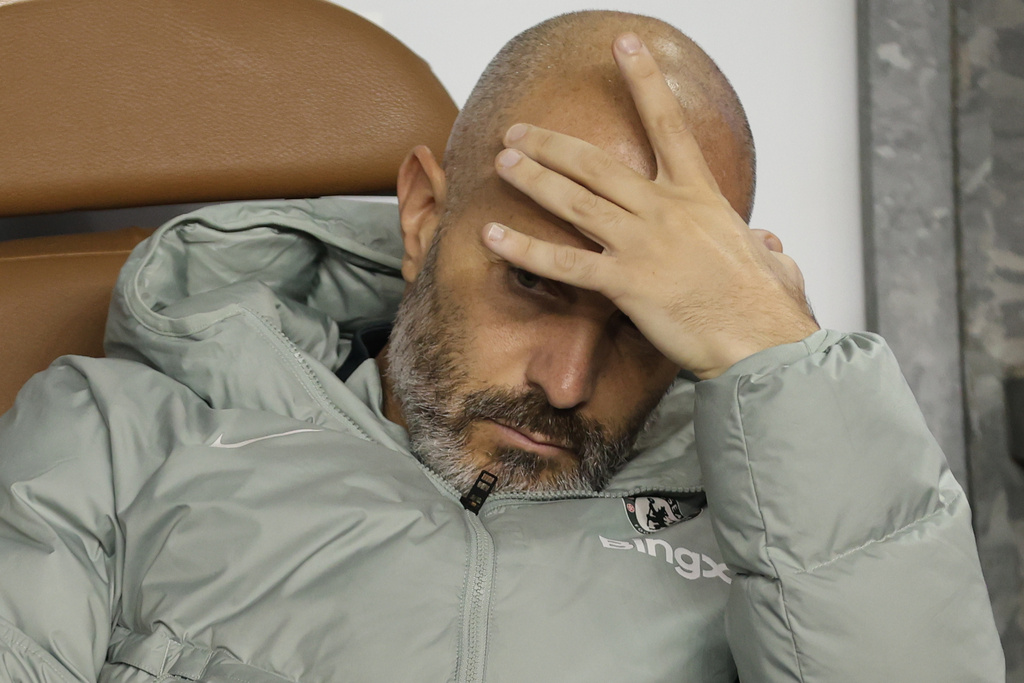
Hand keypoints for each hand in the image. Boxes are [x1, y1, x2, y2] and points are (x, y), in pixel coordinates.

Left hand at [481, 32, 818, 379]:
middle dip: (551, 143)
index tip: (623, 43)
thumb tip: (769, 242)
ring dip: (534, 179)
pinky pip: (564, 263)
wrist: (762, 341)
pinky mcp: (625, 283)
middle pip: (596, 164)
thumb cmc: (767, 306)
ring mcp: (642, 244)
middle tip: (517, 132)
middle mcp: (665, 210)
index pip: (668, 123)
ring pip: (574, 201)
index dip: (644, 78)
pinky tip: (493, 236)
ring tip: (502, 162)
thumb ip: (764, 244)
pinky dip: (525, 249)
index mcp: (699, 196)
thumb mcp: (771, 261)